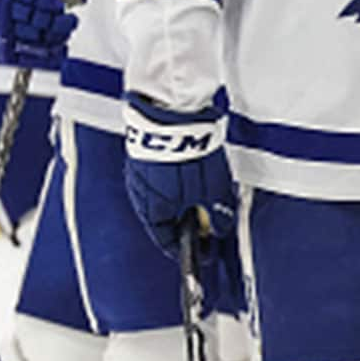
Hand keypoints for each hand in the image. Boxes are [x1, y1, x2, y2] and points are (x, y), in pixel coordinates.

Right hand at [123, 93, 237, 259]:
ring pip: (160, 194)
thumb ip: (218, 214)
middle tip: (207, 218)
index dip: (187, 248)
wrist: (171, 111)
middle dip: (185, 220)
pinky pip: (158, 174)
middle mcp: (139, 194)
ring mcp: (138, 171)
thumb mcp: (213, 190)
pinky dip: (173, 178)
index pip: (166, 240)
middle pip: (163, 217)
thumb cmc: (189, 153)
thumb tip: (221, 229)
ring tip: (203, 190)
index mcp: (152, 211)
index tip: (201, 249)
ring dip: (179, 197)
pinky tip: (190, 169)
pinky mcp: (142, 150)